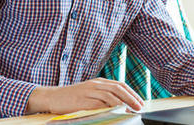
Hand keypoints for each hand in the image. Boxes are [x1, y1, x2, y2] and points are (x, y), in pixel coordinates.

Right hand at [26, 78, 143, 113]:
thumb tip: (119, 104)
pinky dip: (109, 106)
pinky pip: (98, 102)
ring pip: (110, 94)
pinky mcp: (82, 100)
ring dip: (123, 102)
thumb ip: (102, 97)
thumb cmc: (71, 98)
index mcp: (99, 82)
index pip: (120, 85)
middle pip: (118, 88)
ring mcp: (89, 91)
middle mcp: (95, 84)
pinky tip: (116, 111)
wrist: (52, 97)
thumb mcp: (89, 94)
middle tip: (140, 106)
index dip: (132, 93)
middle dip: (131, 97)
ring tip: (131, 109)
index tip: (141, 101)